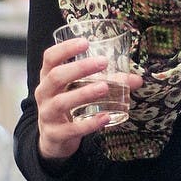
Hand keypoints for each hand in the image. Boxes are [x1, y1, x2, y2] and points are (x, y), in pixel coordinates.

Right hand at [34, 38, 142, 162]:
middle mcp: (44, 94)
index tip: (85, 42)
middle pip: (56, 77)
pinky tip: (105, 117)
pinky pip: (72, 128)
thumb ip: (107, 82)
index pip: (50, 57)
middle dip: (79, 68)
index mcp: (47, 77)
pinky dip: (89, 123)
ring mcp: (47, 114)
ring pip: (62, 102)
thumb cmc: (67, 106)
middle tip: (102, 62)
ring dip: (84, 93)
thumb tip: (137, 79)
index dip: (65, 48)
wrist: (53, 138)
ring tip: (105, 87)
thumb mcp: (78, 90)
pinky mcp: (55, 134)